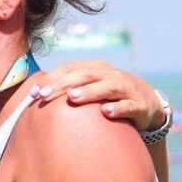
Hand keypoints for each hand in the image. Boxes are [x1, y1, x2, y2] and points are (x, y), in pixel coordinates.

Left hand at [32, 60, 165, 131]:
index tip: (34, 92)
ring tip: (73, 98)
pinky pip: (129, 106)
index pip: (71, 68)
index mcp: (95, 69)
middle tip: (45, 95)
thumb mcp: (89, 88)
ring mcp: (126, 88)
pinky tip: (106, 113)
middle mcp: (109, 75)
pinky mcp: (139, 105)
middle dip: (64, 84)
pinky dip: (118, 108)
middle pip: (85, 75)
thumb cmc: (108, 96)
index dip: (52, 78)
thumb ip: (67, 90)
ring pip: (107, 87)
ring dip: (89, 92)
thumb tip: (34, 98)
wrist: (147, 102)